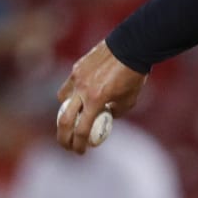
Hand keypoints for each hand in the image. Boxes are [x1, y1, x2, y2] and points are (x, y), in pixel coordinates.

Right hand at [56, 40, 146, 154]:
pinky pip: (69, 85)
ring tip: (75, 116)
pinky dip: (72, 93)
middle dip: (63, 137)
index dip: (79, 144)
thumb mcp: (129, 99)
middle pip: (63, 121)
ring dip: (66, 111)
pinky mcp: (77, 68)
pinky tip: (80, 95)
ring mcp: (77, 78)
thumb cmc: (134, 74)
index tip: (81, 151)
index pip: (81, 130)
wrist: (132, 46)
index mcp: (96, 99)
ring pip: (62, 100)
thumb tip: (105, 117)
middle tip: (67, 145)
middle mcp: (82, 90)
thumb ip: (115, 112)